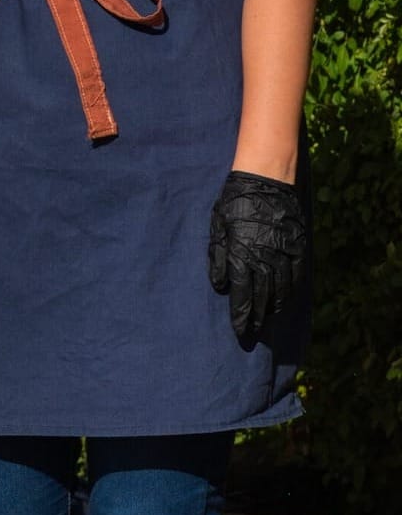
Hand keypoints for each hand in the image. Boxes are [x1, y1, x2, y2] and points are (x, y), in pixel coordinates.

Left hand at [208, 170, 306, 340]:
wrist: (265, 181)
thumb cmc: (234, 203)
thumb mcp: (218, 228)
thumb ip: (218, 258)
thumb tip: (219, 286)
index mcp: (241, 256)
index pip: (241, 295)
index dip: (241, 315)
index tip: (239, 330)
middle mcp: (264, 259)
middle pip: (262, 298)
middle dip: (257, 318)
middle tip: (253, 334)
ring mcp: (284, 254)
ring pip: (281, 290)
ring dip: (274, 308)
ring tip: (268, 321)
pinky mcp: (297, 248)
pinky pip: (296, 276)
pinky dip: (290, 291)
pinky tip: (285, 300)